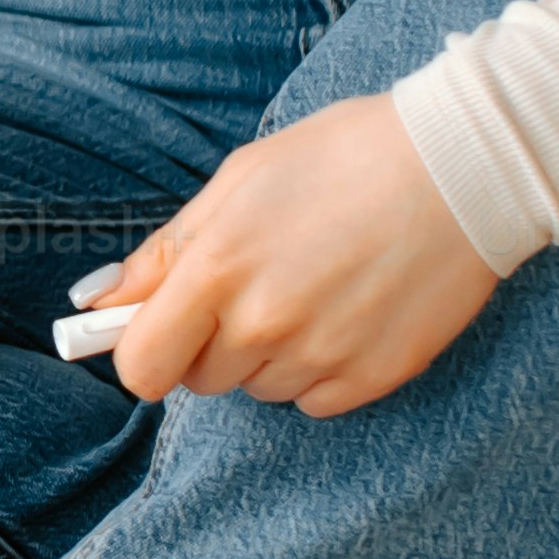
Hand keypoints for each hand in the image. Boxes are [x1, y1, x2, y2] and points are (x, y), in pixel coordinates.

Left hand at [84, 96, 498, 419]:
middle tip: (256, 285)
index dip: (142, 351)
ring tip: (312, 287)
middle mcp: (265, 323)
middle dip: (210, 343)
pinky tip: (348, 312)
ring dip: (269, 355)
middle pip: (200, 379)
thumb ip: (162, 254)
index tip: (156, 331)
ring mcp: (323, 355)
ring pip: (259, 388)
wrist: (462, 165)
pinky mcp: (376, 376)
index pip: (141, 367)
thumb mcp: (237, 184)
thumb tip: (96, 302)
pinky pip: (316, 400)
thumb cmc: (342, 158)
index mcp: (217, 271)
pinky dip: (321, 370)